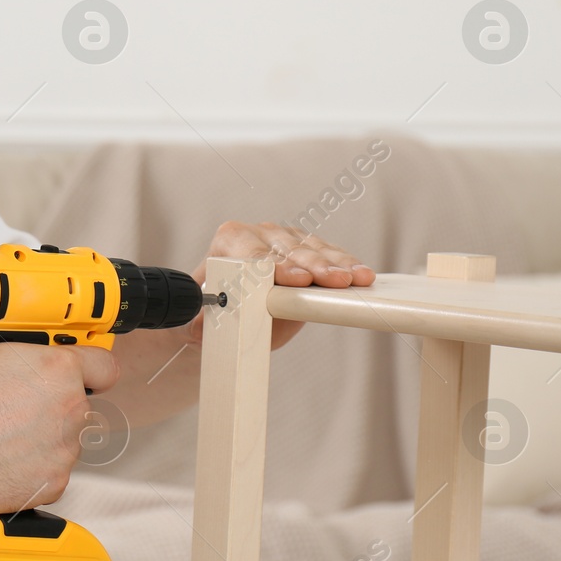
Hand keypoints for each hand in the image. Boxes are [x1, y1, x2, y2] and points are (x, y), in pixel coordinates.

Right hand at [0, 337, 117, 512]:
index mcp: (59, 369)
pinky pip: (51, 474)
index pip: (104, 366)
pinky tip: (2, 458)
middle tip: (18, 407)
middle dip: (54, 406)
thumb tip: (20, 344)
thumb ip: (18, 346)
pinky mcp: (51, 484)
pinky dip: (31, 470)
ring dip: (42, 439)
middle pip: (78, 406)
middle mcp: (70, 409)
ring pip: (64, 442)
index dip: (91, 368)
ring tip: (2, 435)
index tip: (85, 373)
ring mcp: (63, 450)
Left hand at [183, 221, 375, 350]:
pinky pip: (330, 253)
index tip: (295, 279)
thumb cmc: (216, 311)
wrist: (229, 310)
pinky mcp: (309, 248)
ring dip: (336, 265)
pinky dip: (347, 265)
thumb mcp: (204, 319)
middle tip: (332, 281)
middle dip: (312, 266)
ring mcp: (287, 238)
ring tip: (355, 279)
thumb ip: (201, 322)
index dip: (275, 266)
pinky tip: (363, 275)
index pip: (254, 253)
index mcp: (230, 240)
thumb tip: (197, 328)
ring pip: (314, 249)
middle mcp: (259, 232)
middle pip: (289, 249)